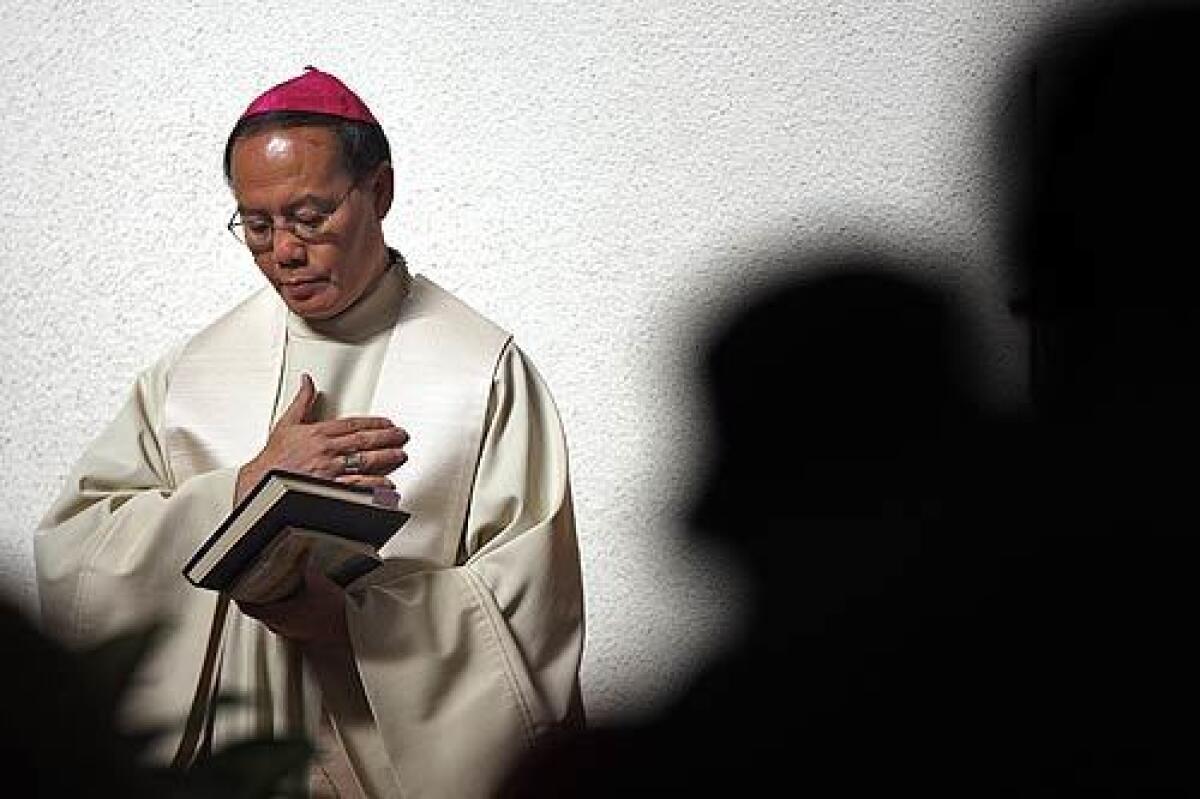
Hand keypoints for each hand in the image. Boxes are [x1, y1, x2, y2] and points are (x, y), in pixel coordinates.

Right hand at [235, 373, 408, 503]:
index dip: (374, 422)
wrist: (261, 482)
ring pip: (364, 461)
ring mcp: (329, 470)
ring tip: (401, 455)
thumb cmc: (274, 457)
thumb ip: (302, 401)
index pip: (353, 424)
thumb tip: (307, 381)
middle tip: (401, 436)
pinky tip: (388, 482)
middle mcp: (326, 450)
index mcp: (318, 433)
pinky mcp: (329, 488)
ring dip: (386, 457)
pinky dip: (374, 483)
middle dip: (387, 438)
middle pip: (363, 441)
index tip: (388, 423)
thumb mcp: (286, 423)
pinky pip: (357, 485)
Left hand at [236, 560, 348, 646]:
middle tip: (257, 576)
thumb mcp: (316, 581)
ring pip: (273, 613)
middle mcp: (281, 626)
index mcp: (277, 616)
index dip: (239, 593)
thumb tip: (297, 552)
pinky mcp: (304, 630)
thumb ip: (302, 567)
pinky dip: (285, 605)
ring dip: (272, 599)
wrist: (352, 629)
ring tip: (277, 581)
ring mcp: (293, 631)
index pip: (247, 607)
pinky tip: (296, 593)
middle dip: (257, 593)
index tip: (236, 581)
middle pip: (259, 610)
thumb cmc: (332, 611)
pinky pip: (287, 616)